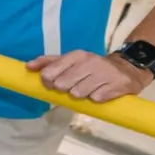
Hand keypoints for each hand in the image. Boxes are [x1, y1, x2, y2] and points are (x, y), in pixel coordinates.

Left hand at [27, 50, 152, 102]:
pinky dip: (96, 99)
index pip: (50, 72)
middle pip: (62, 85)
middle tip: (73, 87)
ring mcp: (104, 74)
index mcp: (77, 55)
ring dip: (81, 95)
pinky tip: (100, 92)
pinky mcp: (116, 86)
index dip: (47, 82)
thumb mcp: (72, 60)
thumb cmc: (92, 66)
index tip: (52, 84)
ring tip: (88, 90)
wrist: (127, 68)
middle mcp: (90, 62)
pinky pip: (96, 99)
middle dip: (65, 90)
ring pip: (78, 94)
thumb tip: (27, 66)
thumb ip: (49, 62)